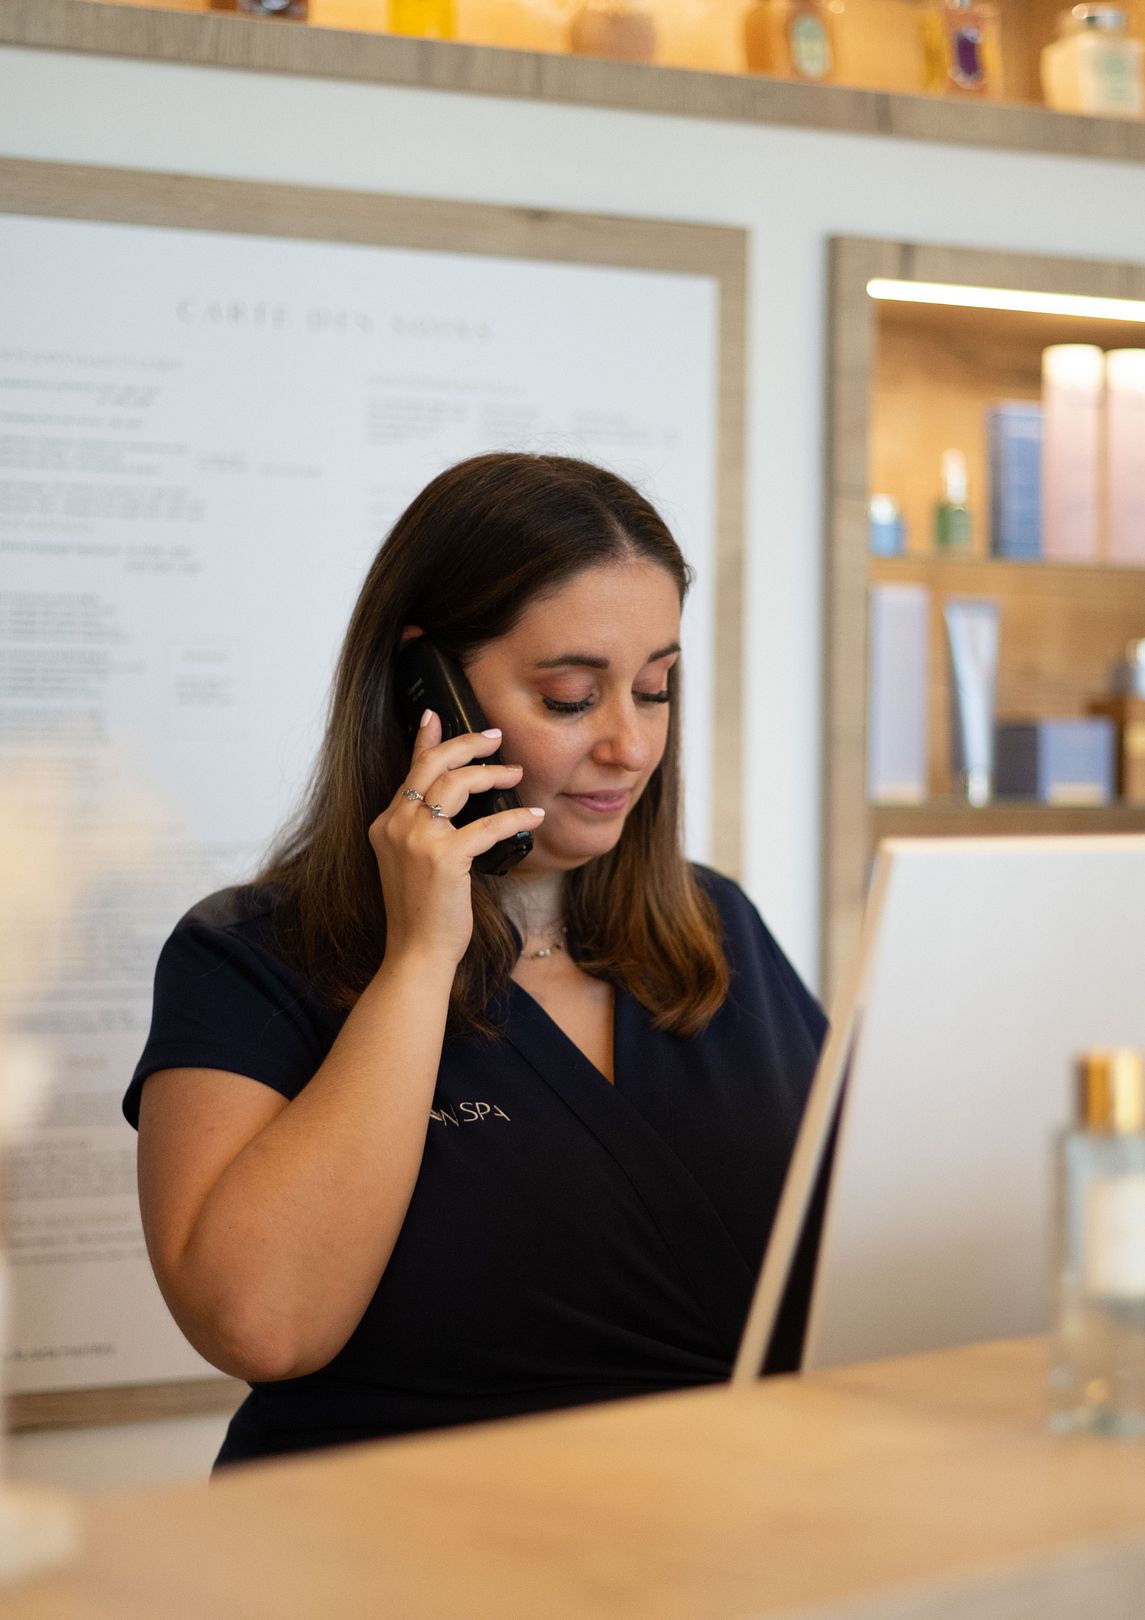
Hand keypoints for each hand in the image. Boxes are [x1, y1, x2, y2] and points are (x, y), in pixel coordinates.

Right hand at [369, 711, 542, 968]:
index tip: (435, 716)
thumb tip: (450, 804)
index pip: (410, 772)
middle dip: (466, 744)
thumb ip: (424, 831)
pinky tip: (533, 815)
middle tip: (494, 736)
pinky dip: (515, 817)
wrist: (416, 953)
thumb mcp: (413, 863)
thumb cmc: (422, 913)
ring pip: (457, 784)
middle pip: (432, 765)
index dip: (424, 740)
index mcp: (386, 824)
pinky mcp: (444, 857)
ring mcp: (417, 839)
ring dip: (492, 774)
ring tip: (517, 774)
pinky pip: (487, 825)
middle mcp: (396, 825)